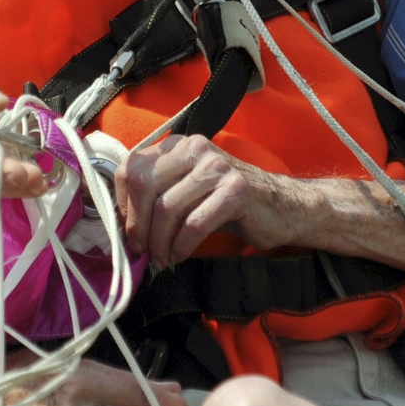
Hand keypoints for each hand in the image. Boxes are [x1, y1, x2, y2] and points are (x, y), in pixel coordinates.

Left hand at [116, 135, 299, 268]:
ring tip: (161, 259)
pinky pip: (195, 223)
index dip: (122, 205)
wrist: (282, 207)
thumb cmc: (228, 203)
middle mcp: (195, 149)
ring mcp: (217, 167)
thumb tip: (123, 229)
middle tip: (142, 251)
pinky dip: (182, 246)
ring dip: (159, 242)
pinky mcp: (236, 189)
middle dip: (138, 226)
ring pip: (167, 207)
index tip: (129, 232)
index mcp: (178, 146)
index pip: (131, 169)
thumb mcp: (187, 192)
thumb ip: (158, 197)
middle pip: (144, 186)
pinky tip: (180, 256)